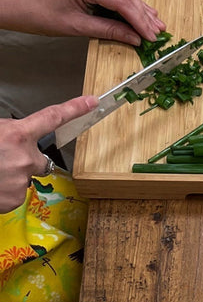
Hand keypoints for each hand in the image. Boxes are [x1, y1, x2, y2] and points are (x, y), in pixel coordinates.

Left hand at [0, 0, 163, 44]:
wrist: (15, 5)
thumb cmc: (38, 16)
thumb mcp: (75, 27)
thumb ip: (108, 30)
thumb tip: (134, 38)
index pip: (120, 0)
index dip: (139, 19)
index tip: (151, 35)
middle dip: (143, 11)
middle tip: (157, 29)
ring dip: (138, 6)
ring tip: (155, 22)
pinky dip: (126, 1)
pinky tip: (138, 11)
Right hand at [0, 97, 96, 213]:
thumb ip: (7, 134)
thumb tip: (14, 138)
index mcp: (16, 135)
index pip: (52, 117)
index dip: (75, 108)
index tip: (93, 101)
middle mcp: (24, 158)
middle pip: (37, 160)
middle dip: (22, 160)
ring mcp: (20, 181)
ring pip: (23, 178)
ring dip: (9, 177)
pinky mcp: (13, 200)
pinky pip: (13, 195)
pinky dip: (2, 192)